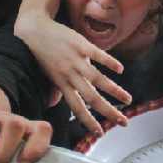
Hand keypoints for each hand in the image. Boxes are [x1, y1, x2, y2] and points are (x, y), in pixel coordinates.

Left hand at [15, 13, 130, 134]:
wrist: (34, 30)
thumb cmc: (41, 54)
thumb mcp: (47, 75)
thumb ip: (54, 90)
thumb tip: (55, 104)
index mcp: (61, 84)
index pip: (77, 108)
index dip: (89, 121)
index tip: (100, 133)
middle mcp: (70, 75)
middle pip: (92, 98)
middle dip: (109, 112)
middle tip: (123, 122)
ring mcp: (76, 60)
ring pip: (98, 79)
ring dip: (114, 91)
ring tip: (128, 99)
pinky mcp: (81, 44)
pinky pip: (97, 55)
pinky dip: (109, 62)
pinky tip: (120, 70)